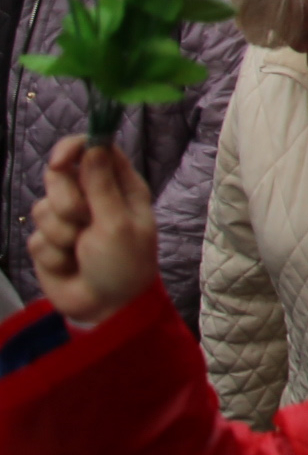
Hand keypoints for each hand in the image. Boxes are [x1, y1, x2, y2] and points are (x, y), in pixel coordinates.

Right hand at [28, 137, 157, 330]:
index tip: (60, 161)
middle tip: (83, 220)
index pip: (93, 150)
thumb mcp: (119, 224)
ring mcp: (69, 220)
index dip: (73, 148)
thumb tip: (94, 146)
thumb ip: (102, 185)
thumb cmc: (124, 265)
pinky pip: (36, 236)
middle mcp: (93, 198)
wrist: (106, 308)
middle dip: (65, 198)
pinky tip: (69, 265)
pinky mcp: (49, 242)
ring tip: (81, 249)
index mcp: (120, 187)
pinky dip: (52, 253)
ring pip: (42, 207)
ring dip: (61, 232)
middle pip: (59, 174)